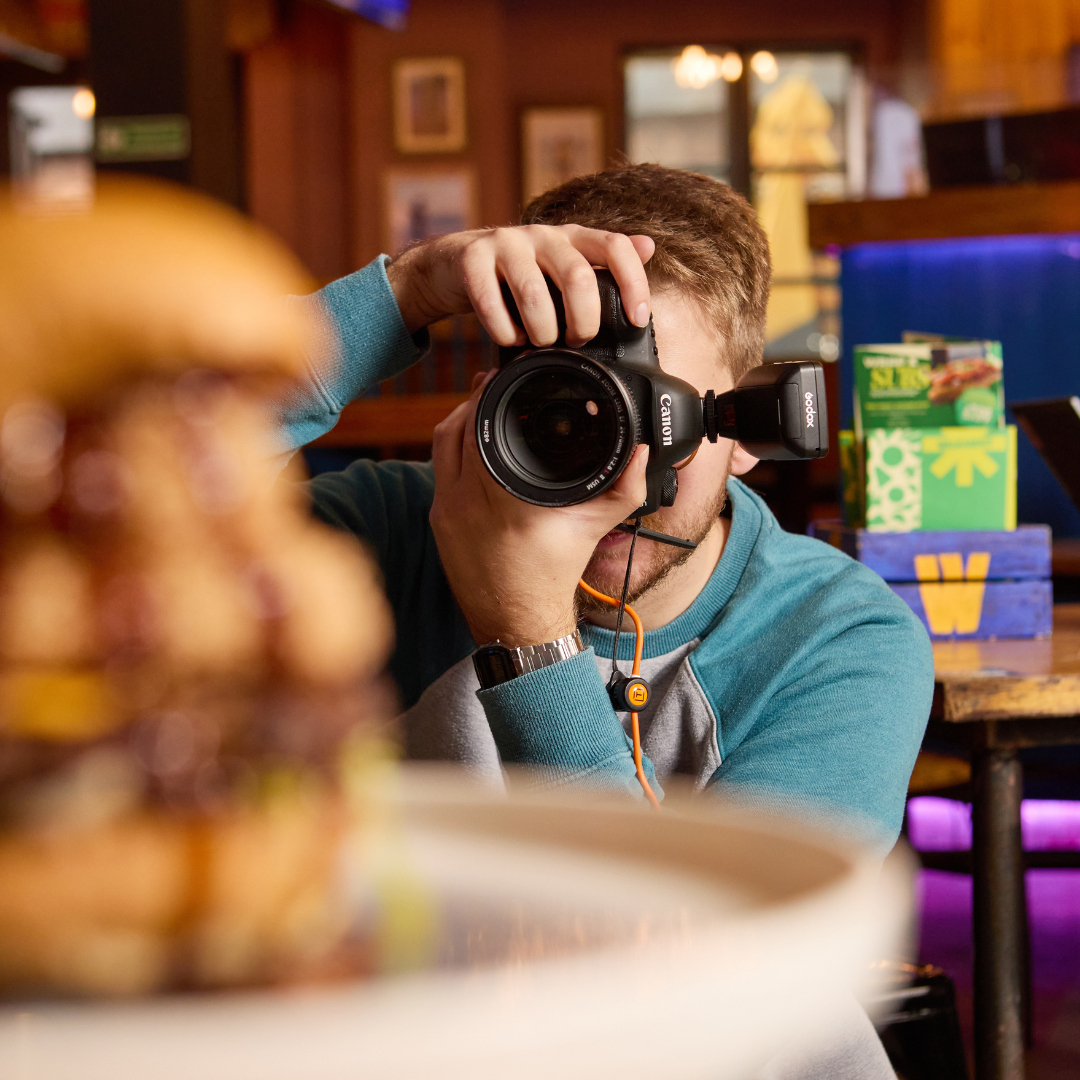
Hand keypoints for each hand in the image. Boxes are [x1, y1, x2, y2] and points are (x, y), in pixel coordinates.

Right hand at [386, 225, 654, 347]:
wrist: (454, 266)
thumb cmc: (516, 276)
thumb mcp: (562, 268)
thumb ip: (603, 263)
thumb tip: (649, 247)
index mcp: (572, 238)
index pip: (615, 248)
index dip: (633, 283)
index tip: (638, 320)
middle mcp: (543, 235)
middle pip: (578, 276)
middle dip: (583, 320)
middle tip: (577, 341)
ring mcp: (506, 243)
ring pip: (534, 294)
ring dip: (540, 331)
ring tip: (539, 343)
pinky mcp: (472, 258)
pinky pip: (490, 301)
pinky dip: (502, 330)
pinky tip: (508, 339)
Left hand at [430, 373, 649, 646]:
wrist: (517, 619)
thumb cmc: (555, 574)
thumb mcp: (594, 527)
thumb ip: (624, 487)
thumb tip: (639, 451)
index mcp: (505, 499)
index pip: (481, 427)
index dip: (487, 394)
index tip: (499, 377)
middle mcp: (468, 502)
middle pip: (455, 428)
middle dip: (472, 401)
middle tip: (491, 385)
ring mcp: (447, 511)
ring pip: (440, 445)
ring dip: (458, 422)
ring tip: (480, 407)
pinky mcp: (438, 521)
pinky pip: (439, 470)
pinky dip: (453, 451)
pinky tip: (472, 444)